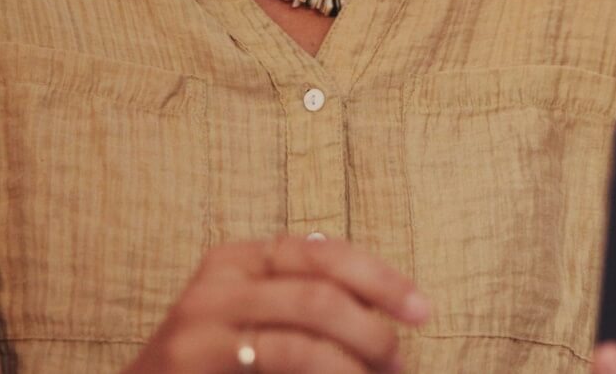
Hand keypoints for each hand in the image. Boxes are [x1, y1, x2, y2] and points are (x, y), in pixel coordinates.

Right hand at [123, 235, 428, 372]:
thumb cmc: (212, 369)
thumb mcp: (259, 322)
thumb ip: (309, 306)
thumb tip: (390, 314)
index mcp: (240, 259)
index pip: (324, 253)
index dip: (381, 278)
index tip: (421, 309)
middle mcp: (218, 281)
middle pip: (320, 287)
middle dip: (373, 325)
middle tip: (398, 360)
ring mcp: (201, 324)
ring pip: (305, 330)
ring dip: (353, 359)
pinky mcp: (194, 362)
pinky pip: (282, 359)